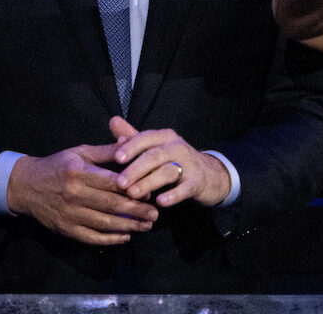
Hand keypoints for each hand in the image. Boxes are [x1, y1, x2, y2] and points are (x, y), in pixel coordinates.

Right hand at [6, 142, 157, 245]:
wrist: (25, 185)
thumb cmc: (59, 165)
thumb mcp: (81, 152)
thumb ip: (108, 150)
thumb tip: (132, 140)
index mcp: (79, 172)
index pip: (111, 183)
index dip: (133, 189)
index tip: (151, 194)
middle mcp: (73, 194)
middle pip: (110, 205)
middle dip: (136, 211)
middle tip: (156, 215)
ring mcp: (68, 214)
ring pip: (103, 223)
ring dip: (128, 227)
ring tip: (147, 226)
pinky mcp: (64, 228)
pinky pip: (90, 237)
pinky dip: (109, 239)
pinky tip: (125, 237)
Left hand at [109, 117, 230, 207]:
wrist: (209, 173)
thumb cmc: (173, 159)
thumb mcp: (155, 146)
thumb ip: (134, 137)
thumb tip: (113, 121)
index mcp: (165, 137)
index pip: (146, 138)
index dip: (131, 147)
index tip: (116, 158)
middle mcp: (178, 147)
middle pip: (155, 156)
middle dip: (136, 169)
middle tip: (119, 182)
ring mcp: (189, 164)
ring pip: (167, 172)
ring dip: (149, 182)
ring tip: (133, 193)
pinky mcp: (197, 182)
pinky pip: (185, 188)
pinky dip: (173, 195)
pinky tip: (161, 202)